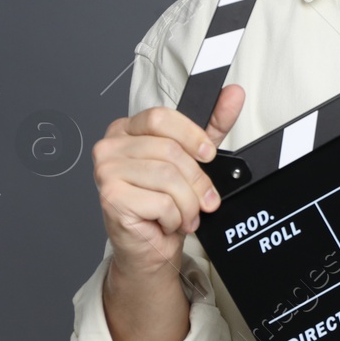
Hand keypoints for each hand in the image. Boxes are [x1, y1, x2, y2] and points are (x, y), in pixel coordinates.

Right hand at [92, 85, 244, 276]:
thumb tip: (233, 94)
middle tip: (204, 199)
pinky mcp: (111, 198)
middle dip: (197, 181)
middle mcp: (111, 147)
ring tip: (185, 213)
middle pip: (169, 151)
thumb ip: (212, 125)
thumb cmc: (165, 202)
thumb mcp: (194, 158)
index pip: (161, 118)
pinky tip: (167, 221)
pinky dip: (174, 217)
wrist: (150, 246)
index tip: (209, 154)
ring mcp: (106, 172)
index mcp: (126, 130)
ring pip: (168, 177)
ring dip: (187, 203)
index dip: (192, 136)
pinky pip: (161, 202)